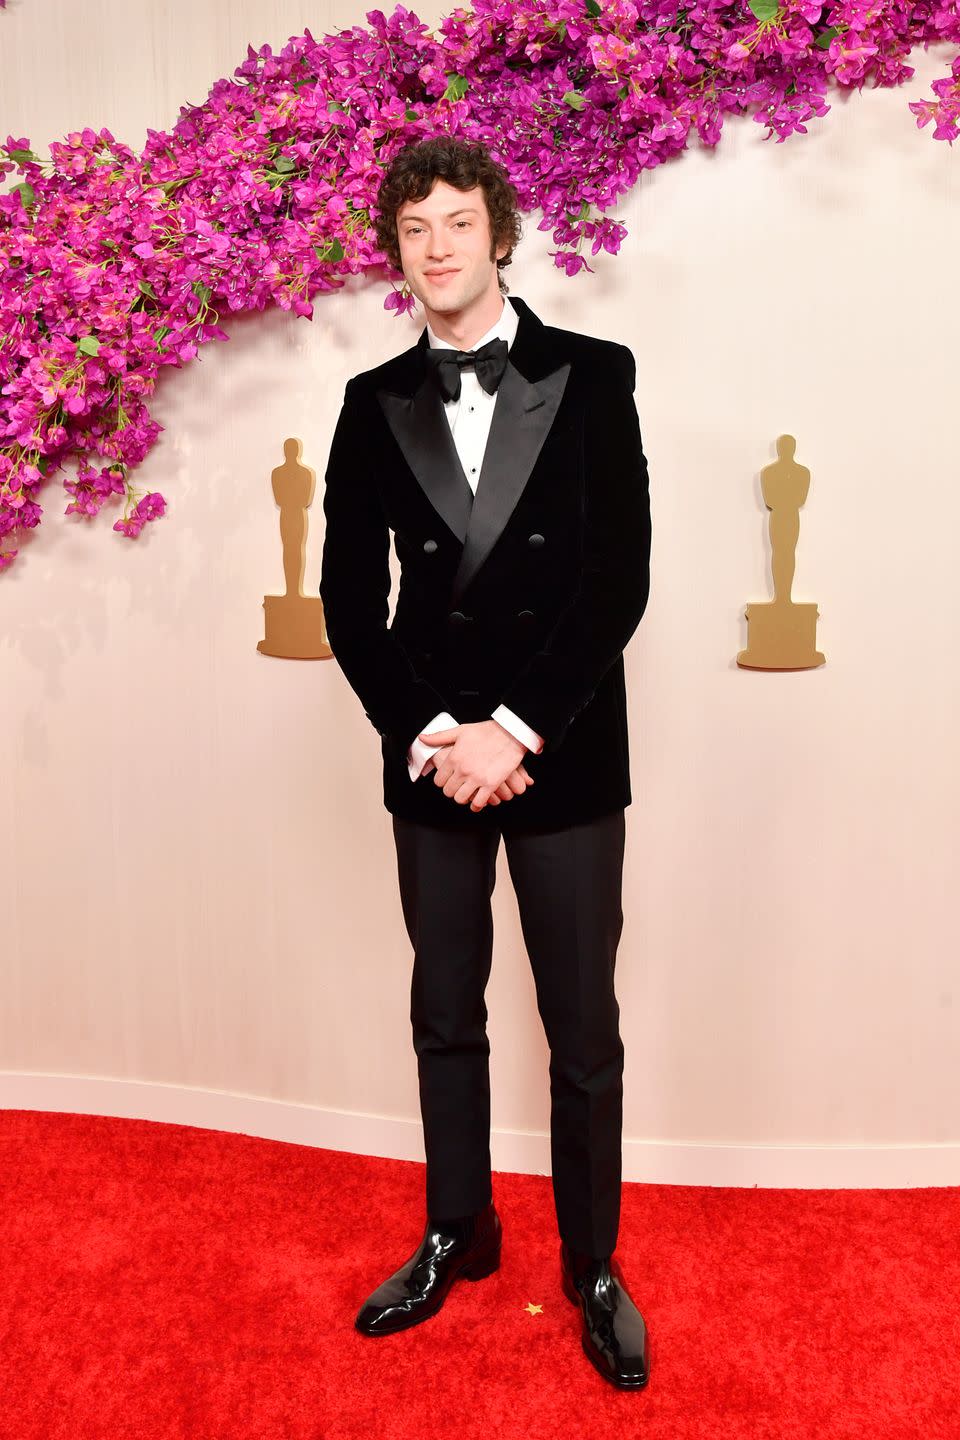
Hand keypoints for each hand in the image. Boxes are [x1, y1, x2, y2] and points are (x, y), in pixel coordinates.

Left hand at [417, 719, 534, 812]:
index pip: (438, 780)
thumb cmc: (486, 731)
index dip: (442, 782)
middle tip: (458, 787)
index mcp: (454, 758)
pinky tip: (477, 802)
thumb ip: (439, 737)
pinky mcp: (491, 784)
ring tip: (467, 793)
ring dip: (463, 798)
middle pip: (448, 791)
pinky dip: (476, 805)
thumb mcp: (460, 731)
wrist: (510, 733)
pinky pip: (478, 803)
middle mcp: (463, 770)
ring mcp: (476, 778)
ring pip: (460, 799)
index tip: (448, 780)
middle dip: (452, 790)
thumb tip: (422, 738)